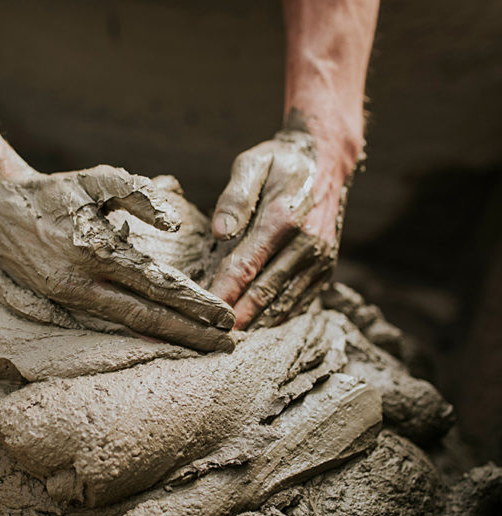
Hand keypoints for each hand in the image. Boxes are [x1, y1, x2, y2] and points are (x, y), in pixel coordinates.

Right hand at [0, 154, 235, 351]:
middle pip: (147, 317)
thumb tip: (173, 228)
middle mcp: (81, 283)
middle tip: (227, 344)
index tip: (225, 316)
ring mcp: (68, 299)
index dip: (193, 303)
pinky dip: (138, 333)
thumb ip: (140, 195)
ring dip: (168, 338)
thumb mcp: (97, 179)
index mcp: (95, 250)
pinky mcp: (59, 303)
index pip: (156, 285)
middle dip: (190, 333)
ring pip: (127, 327)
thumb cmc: (52, 190)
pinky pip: (106, 323)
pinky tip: (162, 339)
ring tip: (203, 347)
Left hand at [209, 129, 349, 328]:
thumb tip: (219, 233)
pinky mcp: (325, 268)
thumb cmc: (279, 162)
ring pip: (284, 302)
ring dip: (257, 323)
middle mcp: (307, 243)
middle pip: (265, 292)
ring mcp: (320, 259)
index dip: (224, 293)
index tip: (204, 313)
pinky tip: (256, 327)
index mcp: (283, 218)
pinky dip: (278, 317)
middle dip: (237, 317)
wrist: (326, 161)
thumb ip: (234, 197)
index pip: (246, 266)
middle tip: (210, 338)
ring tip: (228, 341)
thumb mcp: (252, 163)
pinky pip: (300, 301)